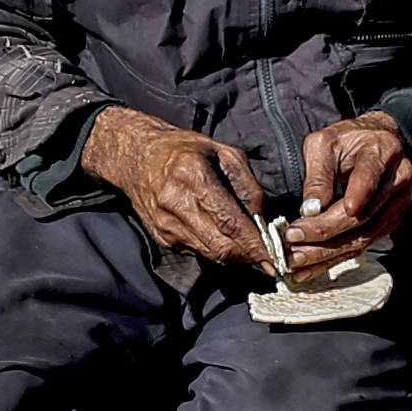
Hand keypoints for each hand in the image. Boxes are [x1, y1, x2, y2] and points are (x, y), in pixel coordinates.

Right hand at [85, 105, 270, 268]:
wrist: (136, 157)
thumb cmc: (183, 150)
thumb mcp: (222, 151)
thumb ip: (247, 183)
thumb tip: (263, 217)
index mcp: (193, 176)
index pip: (229, 221)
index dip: (254, 244)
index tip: (275, 257)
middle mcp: (176, 204)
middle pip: (221, 246)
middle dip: (249, 257)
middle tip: (271, 259)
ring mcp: (167, 225)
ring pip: (211, 254)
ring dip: (235, 257)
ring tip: (253, 250)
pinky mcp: (163, 237)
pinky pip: (198, 251)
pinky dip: (217, 250)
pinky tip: (225, 238)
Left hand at [281, 114, 411, 257]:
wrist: (376, 142)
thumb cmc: (347, 141)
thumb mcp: (325, 143)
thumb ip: (318, 174)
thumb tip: (310, 208)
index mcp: (382, 151)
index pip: (370, 175)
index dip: (356, 195)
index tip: (333, 211)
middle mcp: (397, 179)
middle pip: (364, 215)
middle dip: (325, 232)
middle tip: (294, 241)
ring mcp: (398, 204)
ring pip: (364, 237)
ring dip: (328, 253)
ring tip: (298, 261)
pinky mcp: (390, 222)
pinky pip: (364, 245)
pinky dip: (336, 258)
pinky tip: (313, 266)